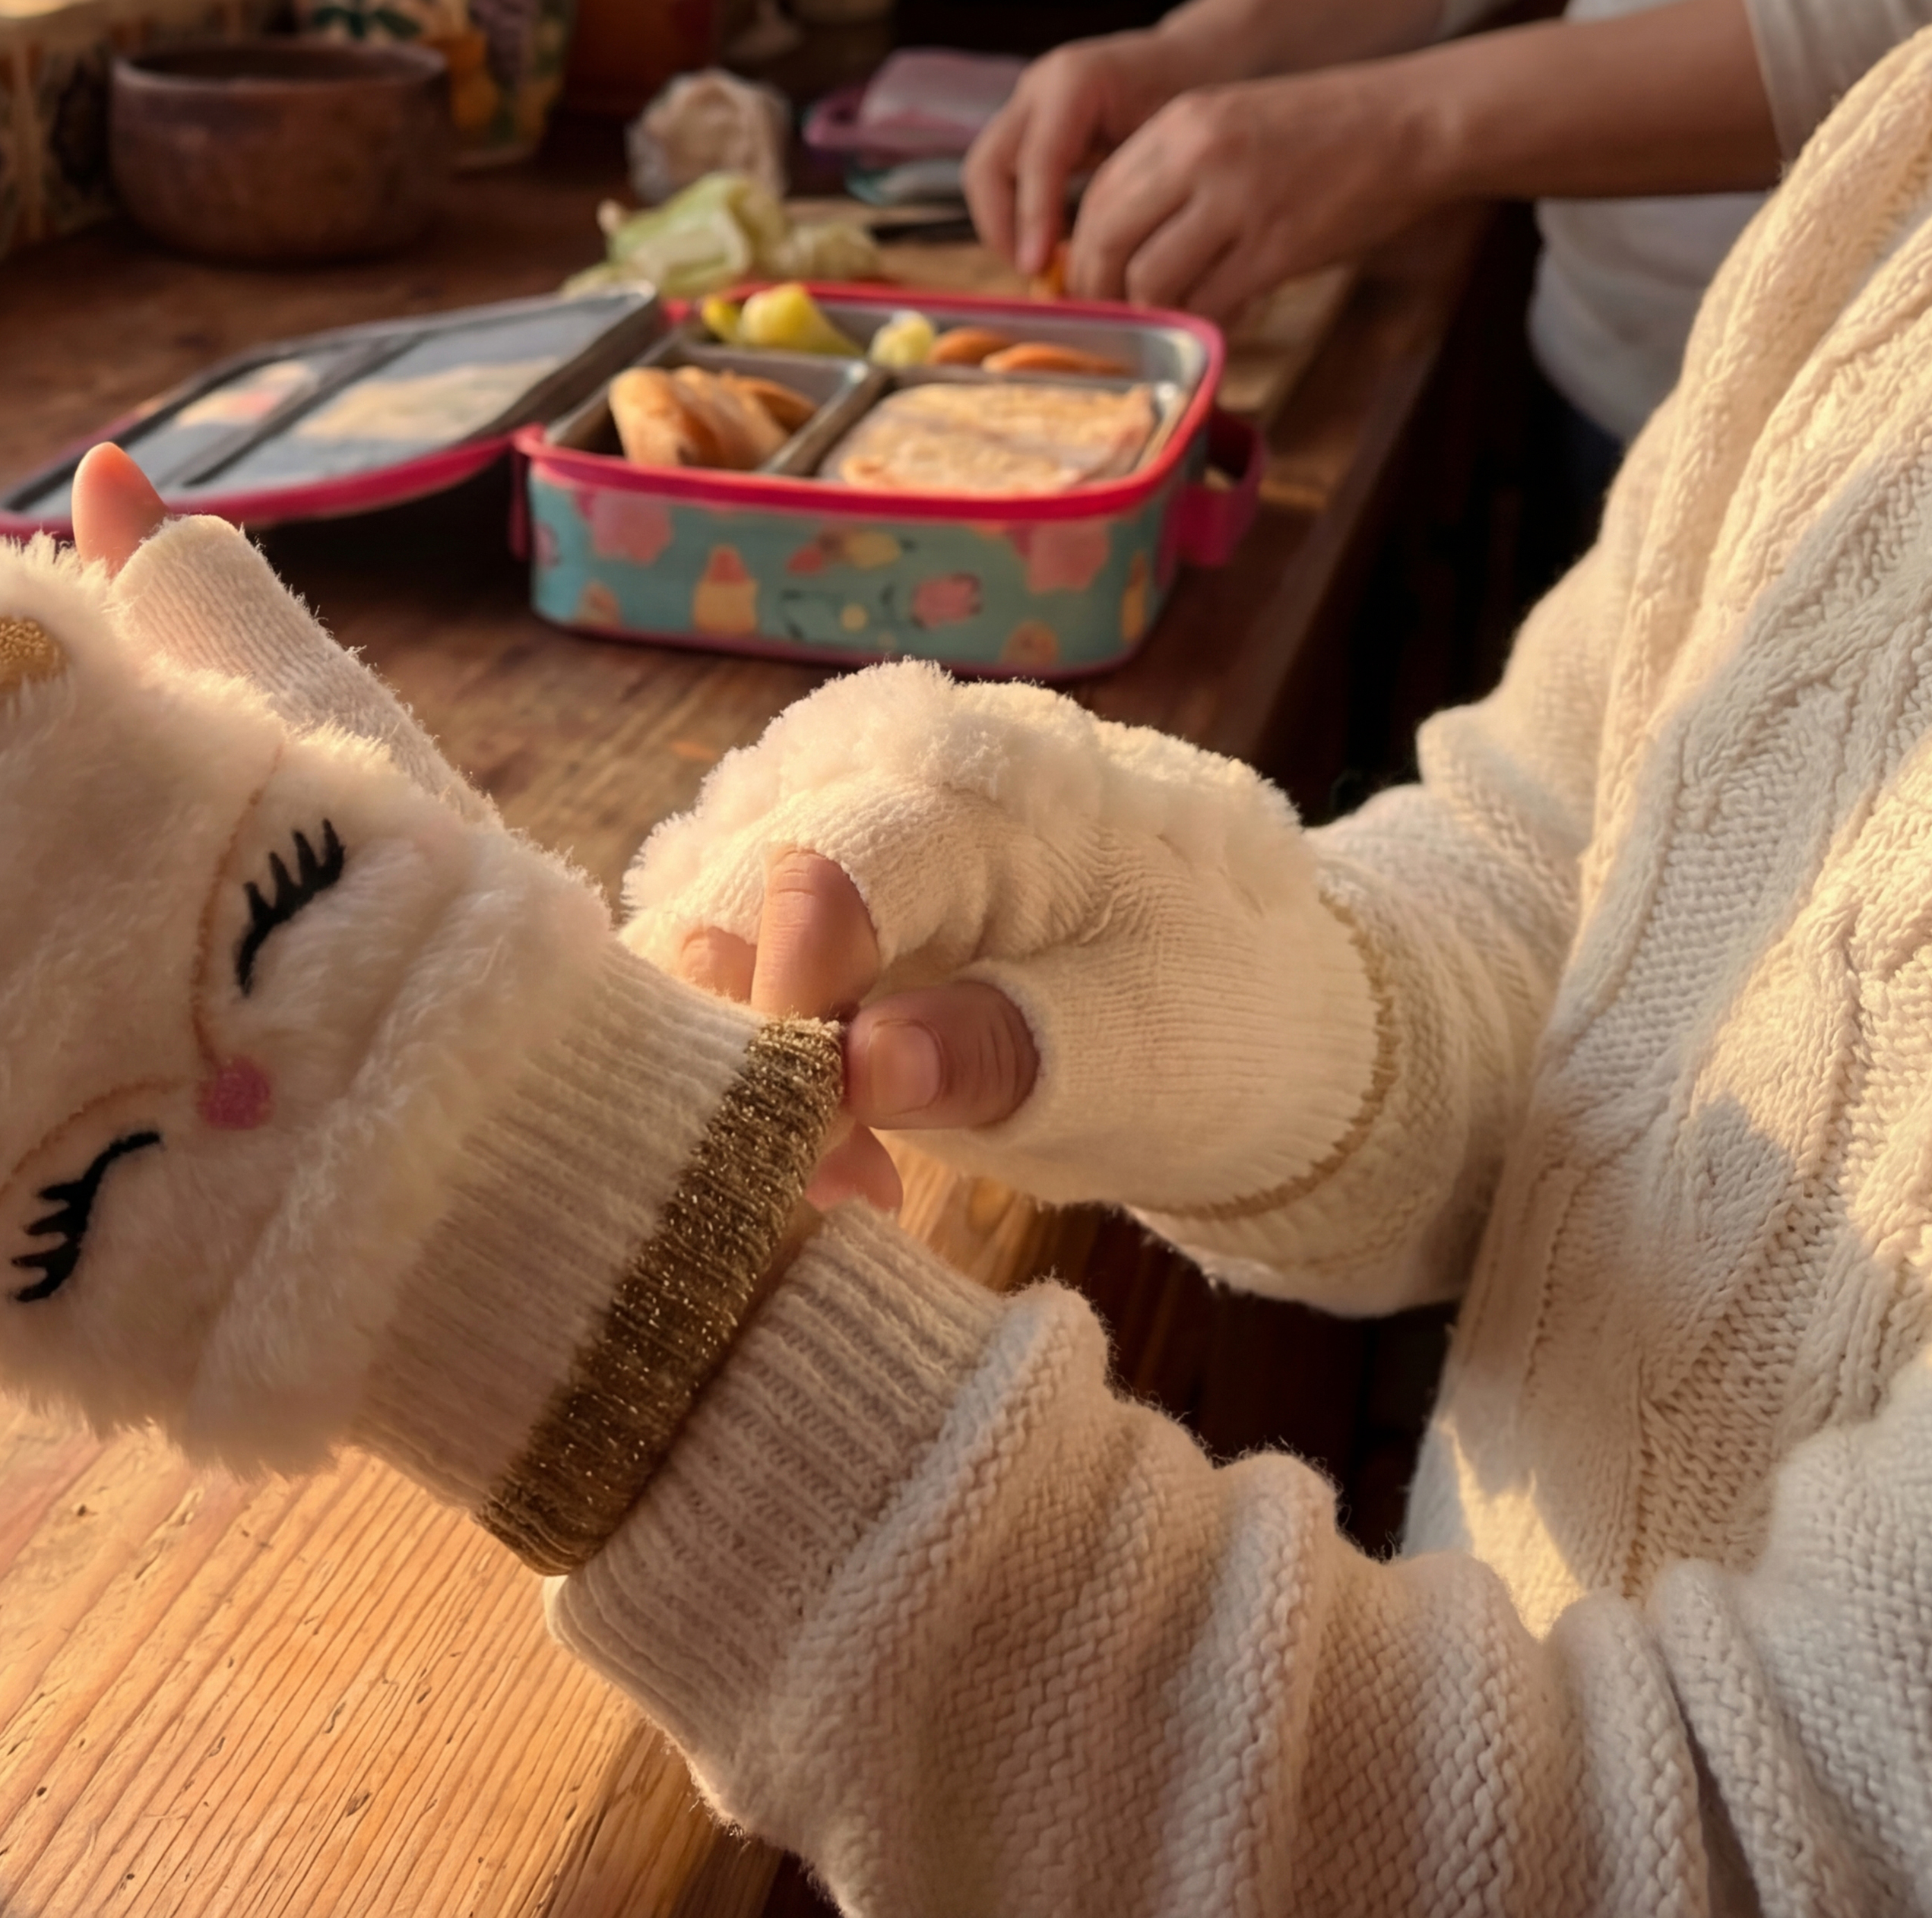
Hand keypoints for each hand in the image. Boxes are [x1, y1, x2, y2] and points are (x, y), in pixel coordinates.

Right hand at [625, 661, 1378, 1219]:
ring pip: (688, 921)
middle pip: (723, 890)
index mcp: (981, 775)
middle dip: (756, 1053)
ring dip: (740, 1056)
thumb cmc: (1210, 1015)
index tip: (828, 1139)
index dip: (787, 1013)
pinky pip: (702, 944)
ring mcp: (818, 802)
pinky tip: (831, 1110)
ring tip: (856, 1153)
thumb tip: (862, 1067)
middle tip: (850, 1176)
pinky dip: (739, 1044)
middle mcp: (874, 755)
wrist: (1243, 994)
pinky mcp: (787, 863)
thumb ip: (1009, 1050)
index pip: (823, 867)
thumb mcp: (1151, 1050)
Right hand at [961, 29, 1188, 277]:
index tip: (1039, 268)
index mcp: (1077, 81)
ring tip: (1041, 265)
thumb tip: (1106, 259)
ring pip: (985, 174)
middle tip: (1033, 273)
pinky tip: (1050, 246)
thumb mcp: (1175, 136)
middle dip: (1002, 226)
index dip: (1033, 218)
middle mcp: (1040, 87)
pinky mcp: (1026, 125)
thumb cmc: (1194, 95)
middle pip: (987, 166)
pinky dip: (1016, 214)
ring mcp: (1027, 103)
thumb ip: (1138, 185)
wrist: (1191, 58)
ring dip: (1003, 224)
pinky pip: (1003, 176)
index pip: (1037, 158)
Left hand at [1066, 65, 1445, 317]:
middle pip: (1106, 240)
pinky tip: (1215, 329)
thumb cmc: (1327, 130)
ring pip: (1149, 279)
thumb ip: (1178, 171)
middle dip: (1097, 292)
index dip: (1081, 249)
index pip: (1098, 195)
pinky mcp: (1278, 247)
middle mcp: (1198, 156)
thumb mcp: (1235, 121)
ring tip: (1165, 328)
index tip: (1087, 283)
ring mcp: (1238, 201)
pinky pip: (1210, 303)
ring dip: (1149, 315)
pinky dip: (1203, 326)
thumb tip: (1126, 243)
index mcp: (1181, 121)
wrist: (1413, 123)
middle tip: (1108, 321)